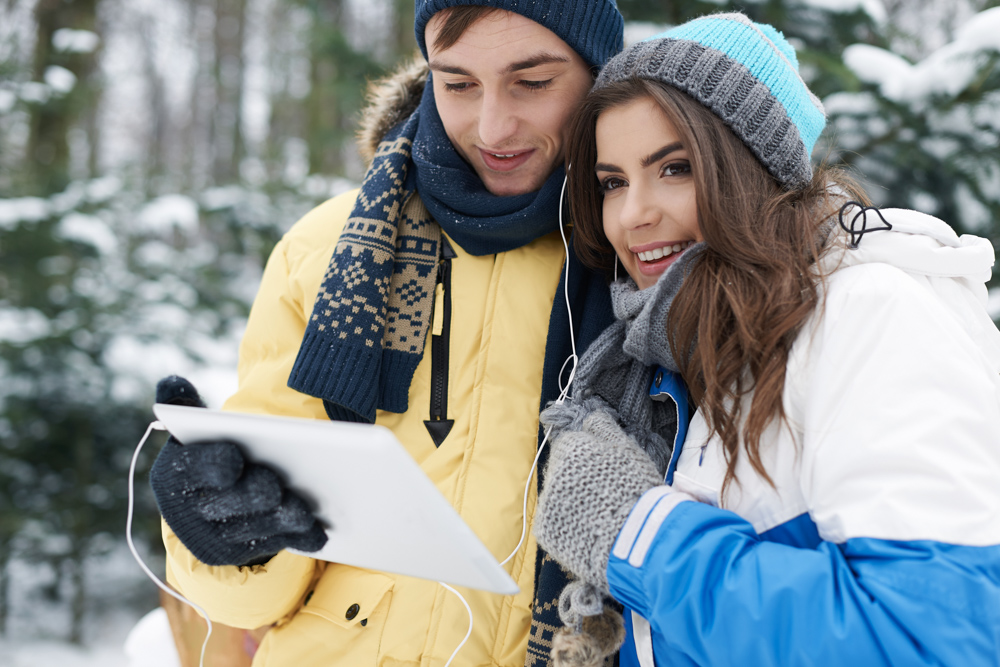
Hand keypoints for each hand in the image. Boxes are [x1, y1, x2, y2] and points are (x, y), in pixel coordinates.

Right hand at [149, 376, 326, 565]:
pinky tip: (318, 532)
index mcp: (174, 474)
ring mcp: (212, 537)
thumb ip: (186, 407)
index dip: (212, 464)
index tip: (234, 458)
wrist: (203, 505)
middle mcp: (187, 512)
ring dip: (280, 518)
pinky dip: (296, 538)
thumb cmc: (208, 455)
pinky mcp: (235, 554)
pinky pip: (271, 545)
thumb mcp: (194, 432)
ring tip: (305, 509)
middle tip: (276, 486)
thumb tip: (171, 383)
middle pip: (226, 504)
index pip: (191, 469)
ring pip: (253, 528)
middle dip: (253, 493)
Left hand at [535, 409, 661, 590]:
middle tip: (602, 493)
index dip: (587, 457)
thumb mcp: (626, 449)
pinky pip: (554, 522)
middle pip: (560, 469)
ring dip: (571, 501)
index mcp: (570, 448)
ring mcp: (546, 502)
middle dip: (576, 478)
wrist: (635, 538)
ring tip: (598, 514)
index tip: (602, 470)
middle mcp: (552, 472)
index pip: (570, 444)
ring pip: (557, 495)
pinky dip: (568, 524)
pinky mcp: (545, 530)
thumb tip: (590, 414)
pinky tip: (588, 530)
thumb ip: (603, 428)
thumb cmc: (636, 489)